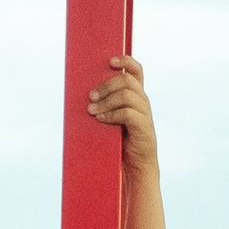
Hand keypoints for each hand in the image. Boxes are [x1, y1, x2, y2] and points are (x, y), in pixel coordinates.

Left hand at [86, 53, 156, 174]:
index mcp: (136, 96)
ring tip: (91, 111)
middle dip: (106, 86)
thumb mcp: (110, 119)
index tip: (110, 61)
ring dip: (106, 101)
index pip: (136, 70)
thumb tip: (84, 96)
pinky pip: (128, 113)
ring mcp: (145, 114)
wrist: (134, 167)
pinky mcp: (144, 127)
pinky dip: (111, 114)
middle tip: (90, 97)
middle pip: (127, 80)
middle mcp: (142, 101)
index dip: (125, 61)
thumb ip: (104, 105)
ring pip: (127, 95)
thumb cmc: (118, 143)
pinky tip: (101, 119)